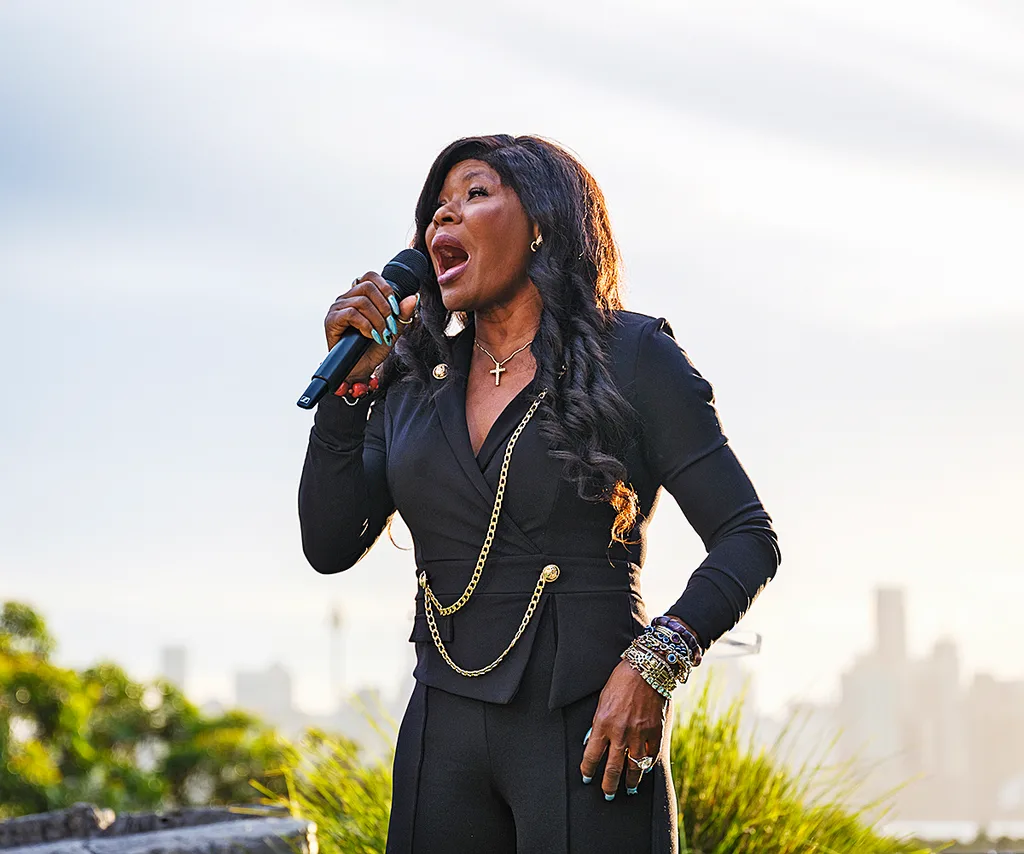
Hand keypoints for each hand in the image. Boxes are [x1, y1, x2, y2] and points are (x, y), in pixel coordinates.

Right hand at [324, 272, 417, 381]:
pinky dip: (365, 325)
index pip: (371, 277)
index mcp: (359, 295)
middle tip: (390, 325)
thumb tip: (413, 297)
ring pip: (362, 301)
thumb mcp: (393, 330)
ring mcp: (337, 308)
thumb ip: (402, 314)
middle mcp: (347, 298)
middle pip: (368, 286)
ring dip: (377, 320)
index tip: (395, 309)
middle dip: (384, 307)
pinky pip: (351, 313)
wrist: (361, 369)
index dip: (386, 288)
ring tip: (381, 334)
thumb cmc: (373, 349)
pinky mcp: (331, 320)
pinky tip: (370, 335)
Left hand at [581, 659, 667, 798]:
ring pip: (634, 767)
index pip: (591, 756)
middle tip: (607, 795)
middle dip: (609, 785)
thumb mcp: (602, 701)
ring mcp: (639, 734)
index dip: (588, 770)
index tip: (586, 778)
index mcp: (602, 723)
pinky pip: (651, 756)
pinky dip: (648, 764)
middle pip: (612, 768)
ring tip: (630, 789)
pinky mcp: (656, 732)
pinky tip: (645, 768)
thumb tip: (592, 742)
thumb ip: (598, 724)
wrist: (646, 669)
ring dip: (631, 781)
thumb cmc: (620, 682)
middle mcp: (620, 733)